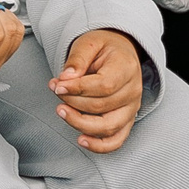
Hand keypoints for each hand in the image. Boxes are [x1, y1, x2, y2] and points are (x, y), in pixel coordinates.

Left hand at [52, 29, 144, 152]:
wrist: (120, 53)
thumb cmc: (104, 48)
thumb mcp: (88, 43)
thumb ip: (77, 59)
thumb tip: (65, 78)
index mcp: (126, 68)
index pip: (104, 86)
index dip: (78, 89)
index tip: (58, 85)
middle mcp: (133, 91)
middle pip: (102, 107)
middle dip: (72, 102)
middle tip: (56, 90)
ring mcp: (131, 109)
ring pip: (108, 127)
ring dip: (80, 123)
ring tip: (61, 111)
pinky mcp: (126, 121)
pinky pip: (116, 141)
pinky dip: (99, 146)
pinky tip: (81, 140)